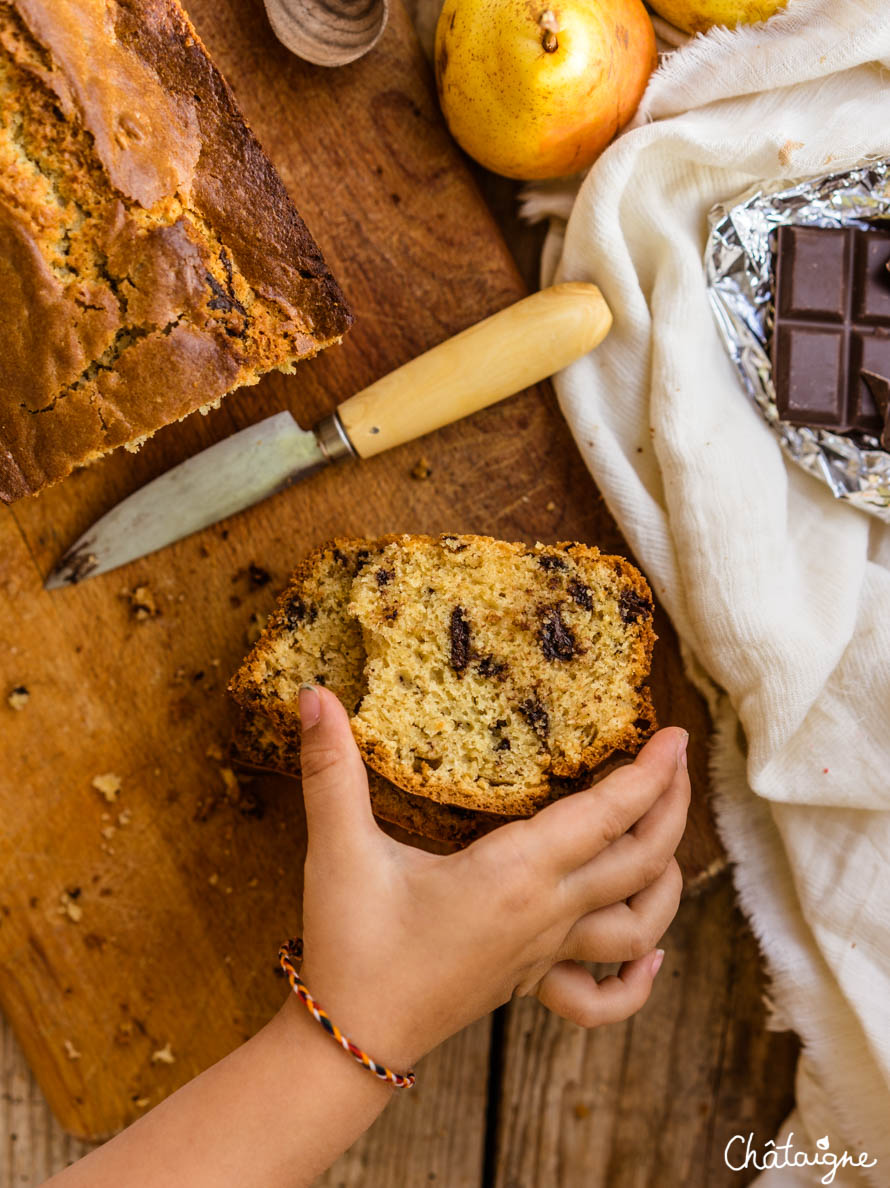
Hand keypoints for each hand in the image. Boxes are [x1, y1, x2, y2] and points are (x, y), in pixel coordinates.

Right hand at [294, 685, 688, 1074]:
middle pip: (641, 862)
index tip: (678, 736)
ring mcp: (543, 954)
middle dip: (672, 808)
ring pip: (638, 925)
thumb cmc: (351, 946)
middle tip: (679, 762)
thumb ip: (330, 769)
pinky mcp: (528, 982)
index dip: (650, 773)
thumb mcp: (338, 850)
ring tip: (669, 837)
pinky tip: (650, 958)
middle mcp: (544, 914)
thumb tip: (312, 695)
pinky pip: (599, 994)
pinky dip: (637, 981)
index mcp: (514, 874)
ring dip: (666, 881)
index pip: (607, 815)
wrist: (349, 1042)